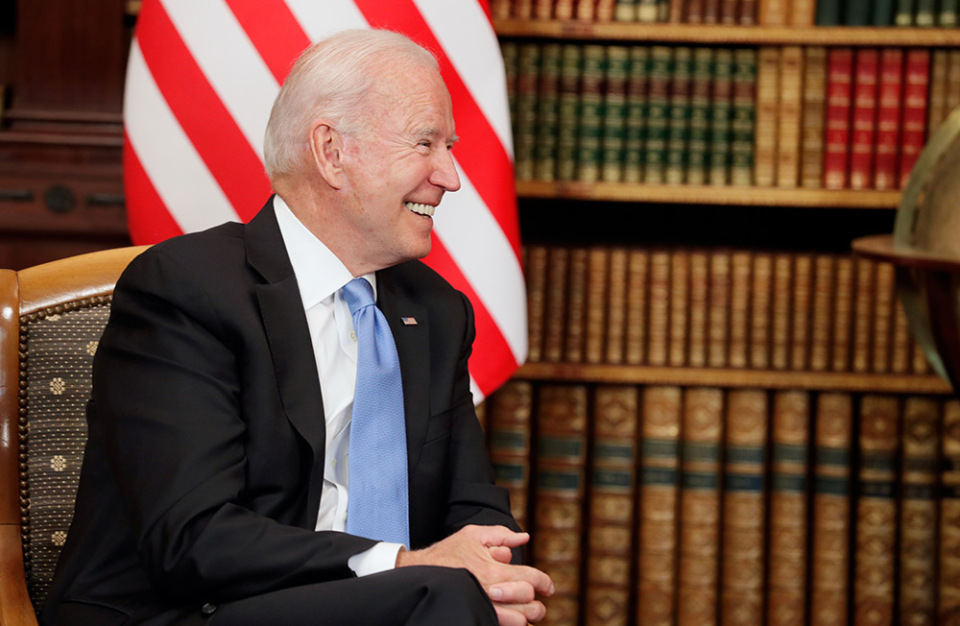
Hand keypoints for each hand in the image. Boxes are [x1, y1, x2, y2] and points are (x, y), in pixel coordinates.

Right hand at [396, 525, 553, 624]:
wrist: (421, 573)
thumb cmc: (447, 552)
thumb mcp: (473, 534)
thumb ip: (501, 534)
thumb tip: (523, 538)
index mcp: (493, 569)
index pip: (530, 578)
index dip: (545, 582)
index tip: (548, 587)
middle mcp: (491, 590)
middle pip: (529, 603)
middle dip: (537, 602)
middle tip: (538, 600)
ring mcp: (483, 606)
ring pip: (519, 621)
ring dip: (526, 617)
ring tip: (527, 612)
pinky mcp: (475, 614)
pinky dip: (512, 624)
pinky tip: (512, 618)